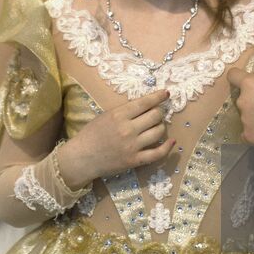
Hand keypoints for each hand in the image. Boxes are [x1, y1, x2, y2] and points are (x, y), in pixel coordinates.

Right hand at [58, 89, 174, 188]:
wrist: (82, 158)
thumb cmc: (91, 134)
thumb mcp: (106, 115)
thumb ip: (125, 111)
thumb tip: (145, 105)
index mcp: (119, 115)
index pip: (145, 103)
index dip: (158, 97)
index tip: (166, 93)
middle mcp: (128, 129)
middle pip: (155, 116)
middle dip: (159, 112)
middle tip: (156, 113)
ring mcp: (133, 146)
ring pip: (159, 132)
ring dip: (161, 127)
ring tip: (156, 126)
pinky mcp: (135, 160)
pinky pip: (157, 153)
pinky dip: (167, 147)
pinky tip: (172, 142)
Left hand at [228, 71, 253, 147]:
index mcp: (250, 85)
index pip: (233, 75)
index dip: (237, 77)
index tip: (242, 80)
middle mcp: (243, 102)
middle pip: (241, 99)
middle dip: (252, 101)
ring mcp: (245, 121)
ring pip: (246, 117)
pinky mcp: (249, 137)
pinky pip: (248, 133)